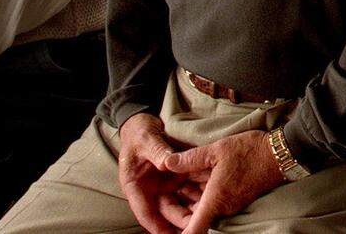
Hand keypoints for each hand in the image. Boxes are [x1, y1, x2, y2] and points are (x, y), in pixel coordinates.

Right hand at [118, 113, 196, 233]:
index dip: (157, 226)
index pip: (145, 212)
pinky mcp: (173, 177)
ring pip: (178, 202)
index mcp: (134, 185)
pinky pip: (186, 188)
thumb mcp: (147, 140)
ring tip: (208, 213)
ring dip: (191, 208)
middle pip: (165, 210)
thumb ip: (157, 152)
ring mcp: (162, 184)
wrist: (143, 122)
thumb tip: (168, 163)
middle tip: (196, 225)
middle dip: (180, 220)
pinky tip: (211, 196)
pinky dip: (197, 193)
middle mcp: (149, 189)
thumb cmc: (139, 132)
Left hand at [160, 130, 284, 233]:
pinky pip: (212, 200)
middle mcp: (222, 208)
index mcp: (215, 200)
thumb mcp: (217, 150)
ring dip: (189, 196)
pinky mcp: (235, 198)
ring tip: (178, 176)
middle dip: (177, 206)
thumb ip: (190, 158)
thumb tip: (167, 163)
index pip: (193, 231)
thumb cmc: (250, 151)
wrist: (279, 154)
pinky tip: (196, 174)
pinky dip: (201, 191)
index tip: (165, 232)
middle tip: (163, 189)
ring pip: (201, 207)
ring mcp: (230, 204)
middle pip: (193, 217)